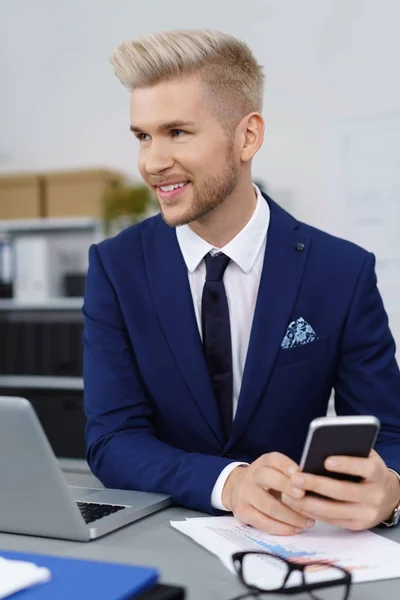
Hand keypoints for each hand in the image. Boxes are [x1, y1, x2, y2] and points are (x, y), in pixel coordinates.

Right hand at [222, 452, 315, 534]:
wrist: (236, 488)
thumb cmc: (266, 481)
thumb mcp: (275, 470)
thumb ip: (291, 474)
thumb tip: (318, 482)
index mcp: (263, 463)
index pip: (273, 459)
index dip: (286, 465)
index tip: (299, 472)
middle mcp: (252, 476)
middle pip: (267, 478)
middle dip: (286, 487)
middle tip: (303, 495)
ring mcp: (246, 495)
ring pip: (268, 506)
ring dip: (290, 516)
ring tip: (308, 521)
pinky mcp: (243, 513)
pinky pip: (263, 523)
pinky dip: (282, 528)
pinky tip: (295, 529)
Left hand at [282, 449, 399, 529]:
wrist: (388, 496)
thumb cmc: (369, 470)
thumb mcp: (365, 457)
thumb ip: (350, 450)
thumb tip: (323, 442)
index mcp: (378, 473)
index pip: (364, 468)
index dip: (346, 464)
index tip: (326, 460)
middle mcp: (375, 495)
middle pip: (343, 491)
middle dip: (317, 485)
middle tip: (295, 478)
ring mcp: (367, 513)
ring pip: (334, 510)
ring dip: (308, 503)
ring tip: (289, 493)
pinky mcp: (357, 525)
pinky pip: (331, 521)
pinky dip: (312, 513)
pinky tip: (297, 504)